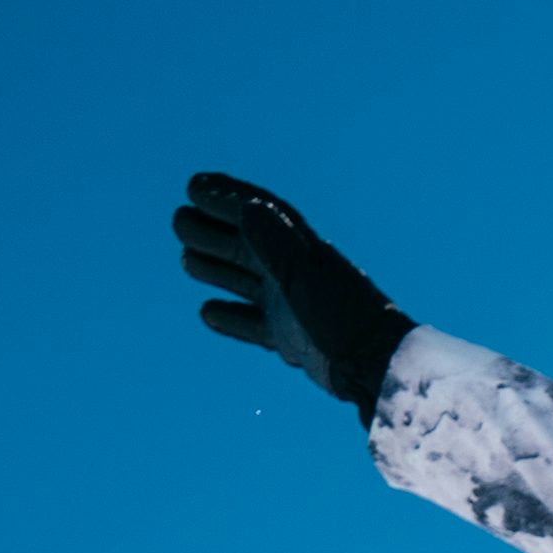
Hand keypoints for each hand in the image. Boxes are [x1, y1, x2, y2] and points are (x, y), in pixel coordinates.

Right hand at [174, 174, 412, 418]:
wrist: (374, 366)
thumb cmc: (345, 315)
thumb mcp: (305, 275)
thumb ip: (274, 243)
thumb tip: (245, 209)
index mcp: (300, 249)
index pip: (258, 213)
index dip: (226, 197)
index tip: (194, 186)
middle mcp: (294, 273)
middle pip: (245, 245)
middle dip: (211, 230)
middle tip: (178, 222)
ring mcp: (291, 306)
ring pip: (245, 281)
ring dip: (215, 268)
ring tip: (185, 259)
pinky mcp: (290, 338)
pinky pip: (253, 324)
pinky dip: (230, 317)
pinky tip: (207, 312)